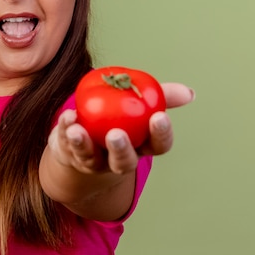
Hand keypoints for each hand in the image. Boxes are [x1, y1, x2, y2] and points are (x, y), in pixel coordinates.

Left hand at [48, 82, 194, 174]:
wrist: (83, 137)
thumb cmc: (117, 117)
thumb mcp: (139, 105)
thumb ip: (160, 97)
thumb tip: (189, 93)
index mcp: (140, 147)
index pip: (157, 146)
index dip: (160, 135)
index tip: (159, 117)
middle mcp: (117, 160)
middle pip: (123, 162)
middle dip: (120, 149)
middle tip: (115, 135)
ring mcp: (93, 162)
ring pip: (90, 158)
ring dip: (83, 144)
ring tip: (77, 130)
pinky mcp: (70, 155)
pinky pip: (66, 144)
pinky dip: (65, 129)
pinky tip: (68, 117)